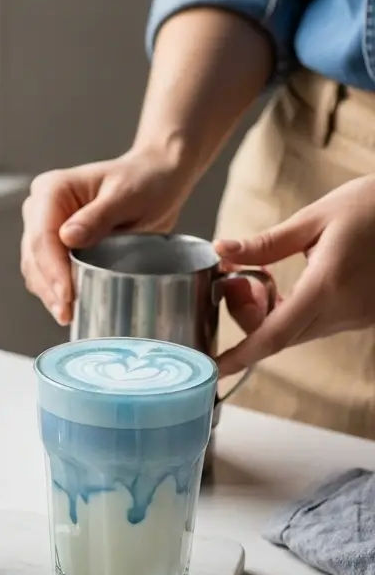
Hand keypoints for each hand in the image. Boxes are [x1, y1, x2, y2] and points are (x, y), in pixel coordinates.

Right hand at [20, 148, 190, 324]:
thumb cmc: (145, 182)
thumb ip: (97, 216)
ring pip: (34, 267)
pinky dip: (53, 290)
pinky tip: (68, 305)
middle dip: (49, 286)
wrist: (157, 181)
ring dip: (48, 293)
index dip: (52, 269)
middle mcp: (40, 207)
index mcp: (52, 190)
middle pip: (34, 255)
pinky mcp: (53, 244)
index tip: (67, 294)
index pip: (42, 236)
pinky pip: (44, 272)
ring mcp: (44, 226)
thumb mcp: (126, 197)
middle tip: (67, 313)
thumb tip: (67, 238)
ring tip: (67, 315)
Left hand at [215, 174, 374, 375]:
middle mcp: (344, 310)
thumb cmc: (373, 206)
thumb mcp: (314, 218)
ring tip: (265, 273)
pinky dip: (293, 310)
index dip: (240, 356)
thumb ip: (265, 243)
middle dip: (247, 315)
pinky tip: (291, 282)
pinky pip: (317, 323)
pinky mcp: (365, 315)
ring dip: (269, 312)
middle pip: (279, 335)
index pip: (273, 336)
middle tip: (239, 277)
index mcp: (327, 286)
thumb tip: (222, 250)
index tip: (215, 368)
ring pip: (297, 331)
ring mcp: (358, 317)